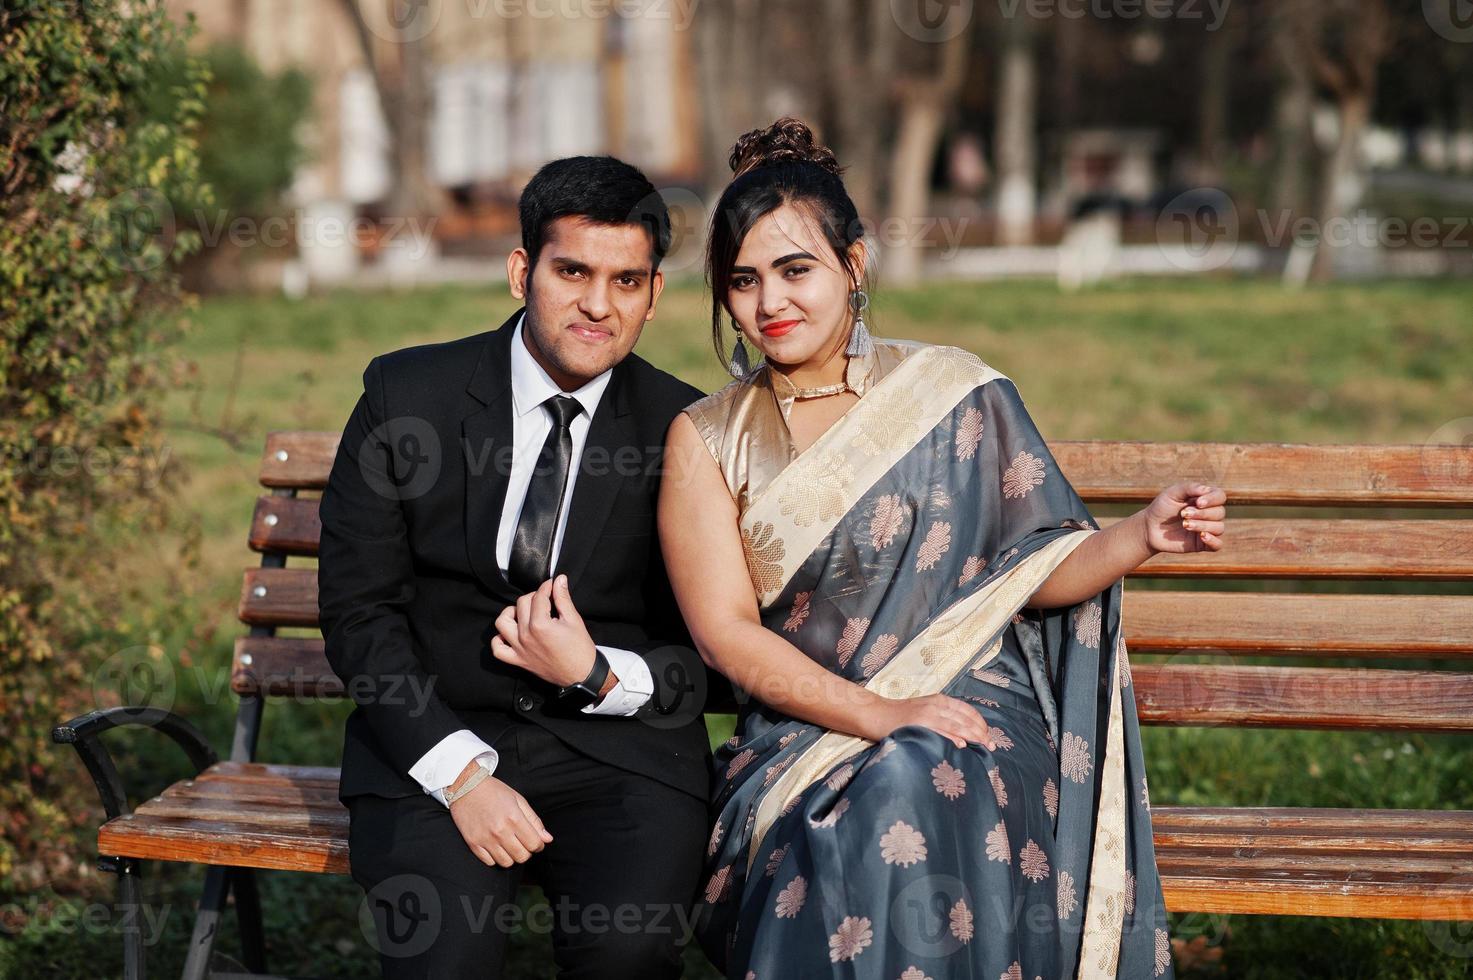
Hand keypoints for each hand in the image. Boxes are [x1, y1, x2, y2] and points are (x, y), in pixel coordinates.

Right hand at [447, 765, 552, 867]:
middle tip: (522, 843)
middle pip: (522, 857)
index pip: (534, 844)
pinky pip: (489, 862)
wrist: (466, 787)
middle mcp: (500, 831)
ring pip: (506, 863)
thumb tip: (547, 839)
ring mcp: (486, 839)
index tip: (536, 841)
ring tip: (509, 845)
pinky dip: (495, 858)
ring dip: (511, 857)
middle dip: (526, 852)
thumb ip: (534, 820)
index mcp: (514, 818)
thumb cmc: (494, 791)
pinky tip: (496, 847)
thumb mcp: (518, 800)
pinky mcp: (473, 844)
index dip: (539, 845)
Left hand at [491, 574, 597, 687]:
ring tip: (523, 613)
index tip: (552, 585)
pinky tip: (510, 633)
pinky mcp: (518, 660)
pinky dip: (499, 639)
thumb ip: (563, 598)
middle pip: (521, 604)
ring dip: (511, 613)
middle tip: (545, 599)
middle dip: (534, 596)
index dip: (547, 587)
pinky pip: (498, 649)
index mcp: (540, 625)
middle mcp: (526, 636)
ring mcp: (520, 648)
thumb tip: (559, 580)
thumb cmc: (580, 649)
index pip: (538, 596)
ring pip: (502, 622)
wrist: (581, 675)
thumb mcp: (574, 620)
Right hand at [860, 693, 997, 750]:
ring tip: (983, 747)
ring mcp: (927, 714)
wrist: (877, 714)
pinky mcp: (919, 724)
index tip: (988, 735)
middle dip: (980, 733)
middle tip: (991, 746)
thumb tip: (963, 733)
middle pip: (965, 719)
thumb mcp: (925, 710)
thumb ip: (943, 717)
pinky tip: (961, 745)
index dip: (980, 723)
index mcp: (940, 700)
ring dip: (972, 737)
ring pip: (956, 725)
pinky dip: (952, 737)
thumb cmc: (901, 716)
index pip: (967, 710)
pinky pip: (939, 731)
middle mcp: (936, 705)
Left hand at [1141, 482, 1227, 553]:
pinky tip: (1202, 536)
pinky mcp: (1202, 544)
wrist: (1149, 527)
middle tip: (1183, 514)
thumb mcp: (1172, 493)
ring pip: (1219, 528)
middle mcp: (1209, 514)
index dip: (1213, 499)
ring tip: (1185, 525)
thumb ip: (1189, 488)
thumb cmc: (1162, 508)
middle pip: (1219, 512)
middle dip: (1202, 513)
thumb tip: (1207, 489)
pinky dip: (1213, 541)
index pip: (1220, 496)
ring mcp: (1207, 529)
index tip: (1198, 502)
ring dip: (1203, 525)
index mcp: (1204, 499)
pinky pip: (1218, 545)